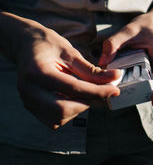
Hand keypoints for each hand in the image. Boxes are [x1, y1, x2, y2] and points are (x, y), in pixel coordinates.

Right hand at [0, 12, 119, 127]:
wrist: (26, 45)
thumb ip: (91, 69)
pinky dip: (68, 113)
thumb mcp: (70, 52)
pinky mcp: (30, 105)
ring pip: (58, 118)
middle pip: (63, 109)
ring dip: (78, 109)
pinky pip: (52, 120)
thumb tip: (114, 78)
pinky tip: (74, 98)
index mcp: (38, 71)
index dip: (97, 91)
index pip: (73, 89)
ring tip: (87, 92)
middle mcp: (28, 89)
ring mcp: (27, 99)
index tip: (114, 89)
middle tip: (102, 92)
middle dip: (87, 103)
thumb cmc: (48, 44)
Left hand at [99, 4, 152, 106]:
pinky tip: (121, 79)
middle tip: (123, 95)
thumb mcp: (129, 30)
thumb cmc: (148, 25)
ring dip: (136, 87)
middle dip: (141, 92)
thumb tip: (102, 62)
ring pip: (149, 82)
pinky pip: (145, 78)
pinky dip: (134, 80)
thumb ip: (114, 43)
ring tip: (119, 88)